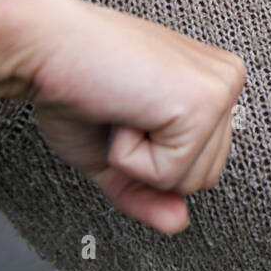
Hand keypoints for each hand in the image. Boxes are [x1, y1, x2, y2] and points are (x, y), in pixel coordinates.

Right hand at [16, 0, 245, 233]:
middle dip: (149, 163)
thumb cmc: (75, 86)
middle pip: (203, 178)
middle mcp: (225, 81)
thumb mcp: (117, 155)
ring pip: (191, 181)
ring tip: (123, 111)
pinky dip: (130, 156)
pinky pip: (169, 173)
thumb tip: (178, 222)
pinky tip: (122, 111)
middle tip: (122, 115)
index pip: (202, 165)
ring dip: (139, 159)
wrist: (45, 48)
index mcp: (211, 85)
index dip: (152, 160)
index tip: (128, 118)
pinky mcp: (204, 102)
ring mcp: (220, 89)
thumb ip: (150, 191)